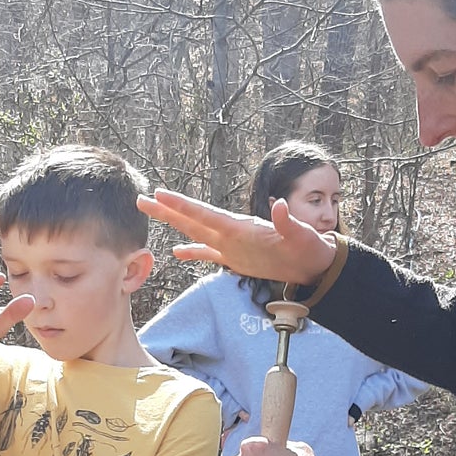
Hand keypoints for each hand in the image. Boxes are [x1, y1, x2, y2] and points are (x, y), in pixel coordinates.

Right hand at [137, 189, 335, 285]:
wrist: (314, 261)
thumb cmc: (309, 247)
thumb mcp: (301, 235)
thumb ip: (288, 222)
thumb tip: (281, 206)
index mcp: (240, 227)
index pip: (205, 213)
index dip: (182, 205)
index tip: (160, 194)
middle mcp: (231, 232)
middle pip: (192, 219)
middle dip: (167, 210)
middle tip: (141, 199)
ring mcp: (231, 245)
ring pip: (195, 232)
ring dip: (173, 223)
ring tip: (150, 213)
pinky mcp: (235, 258)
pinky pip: (208, 253)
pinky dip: (192, 252)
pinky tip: (175, 252)